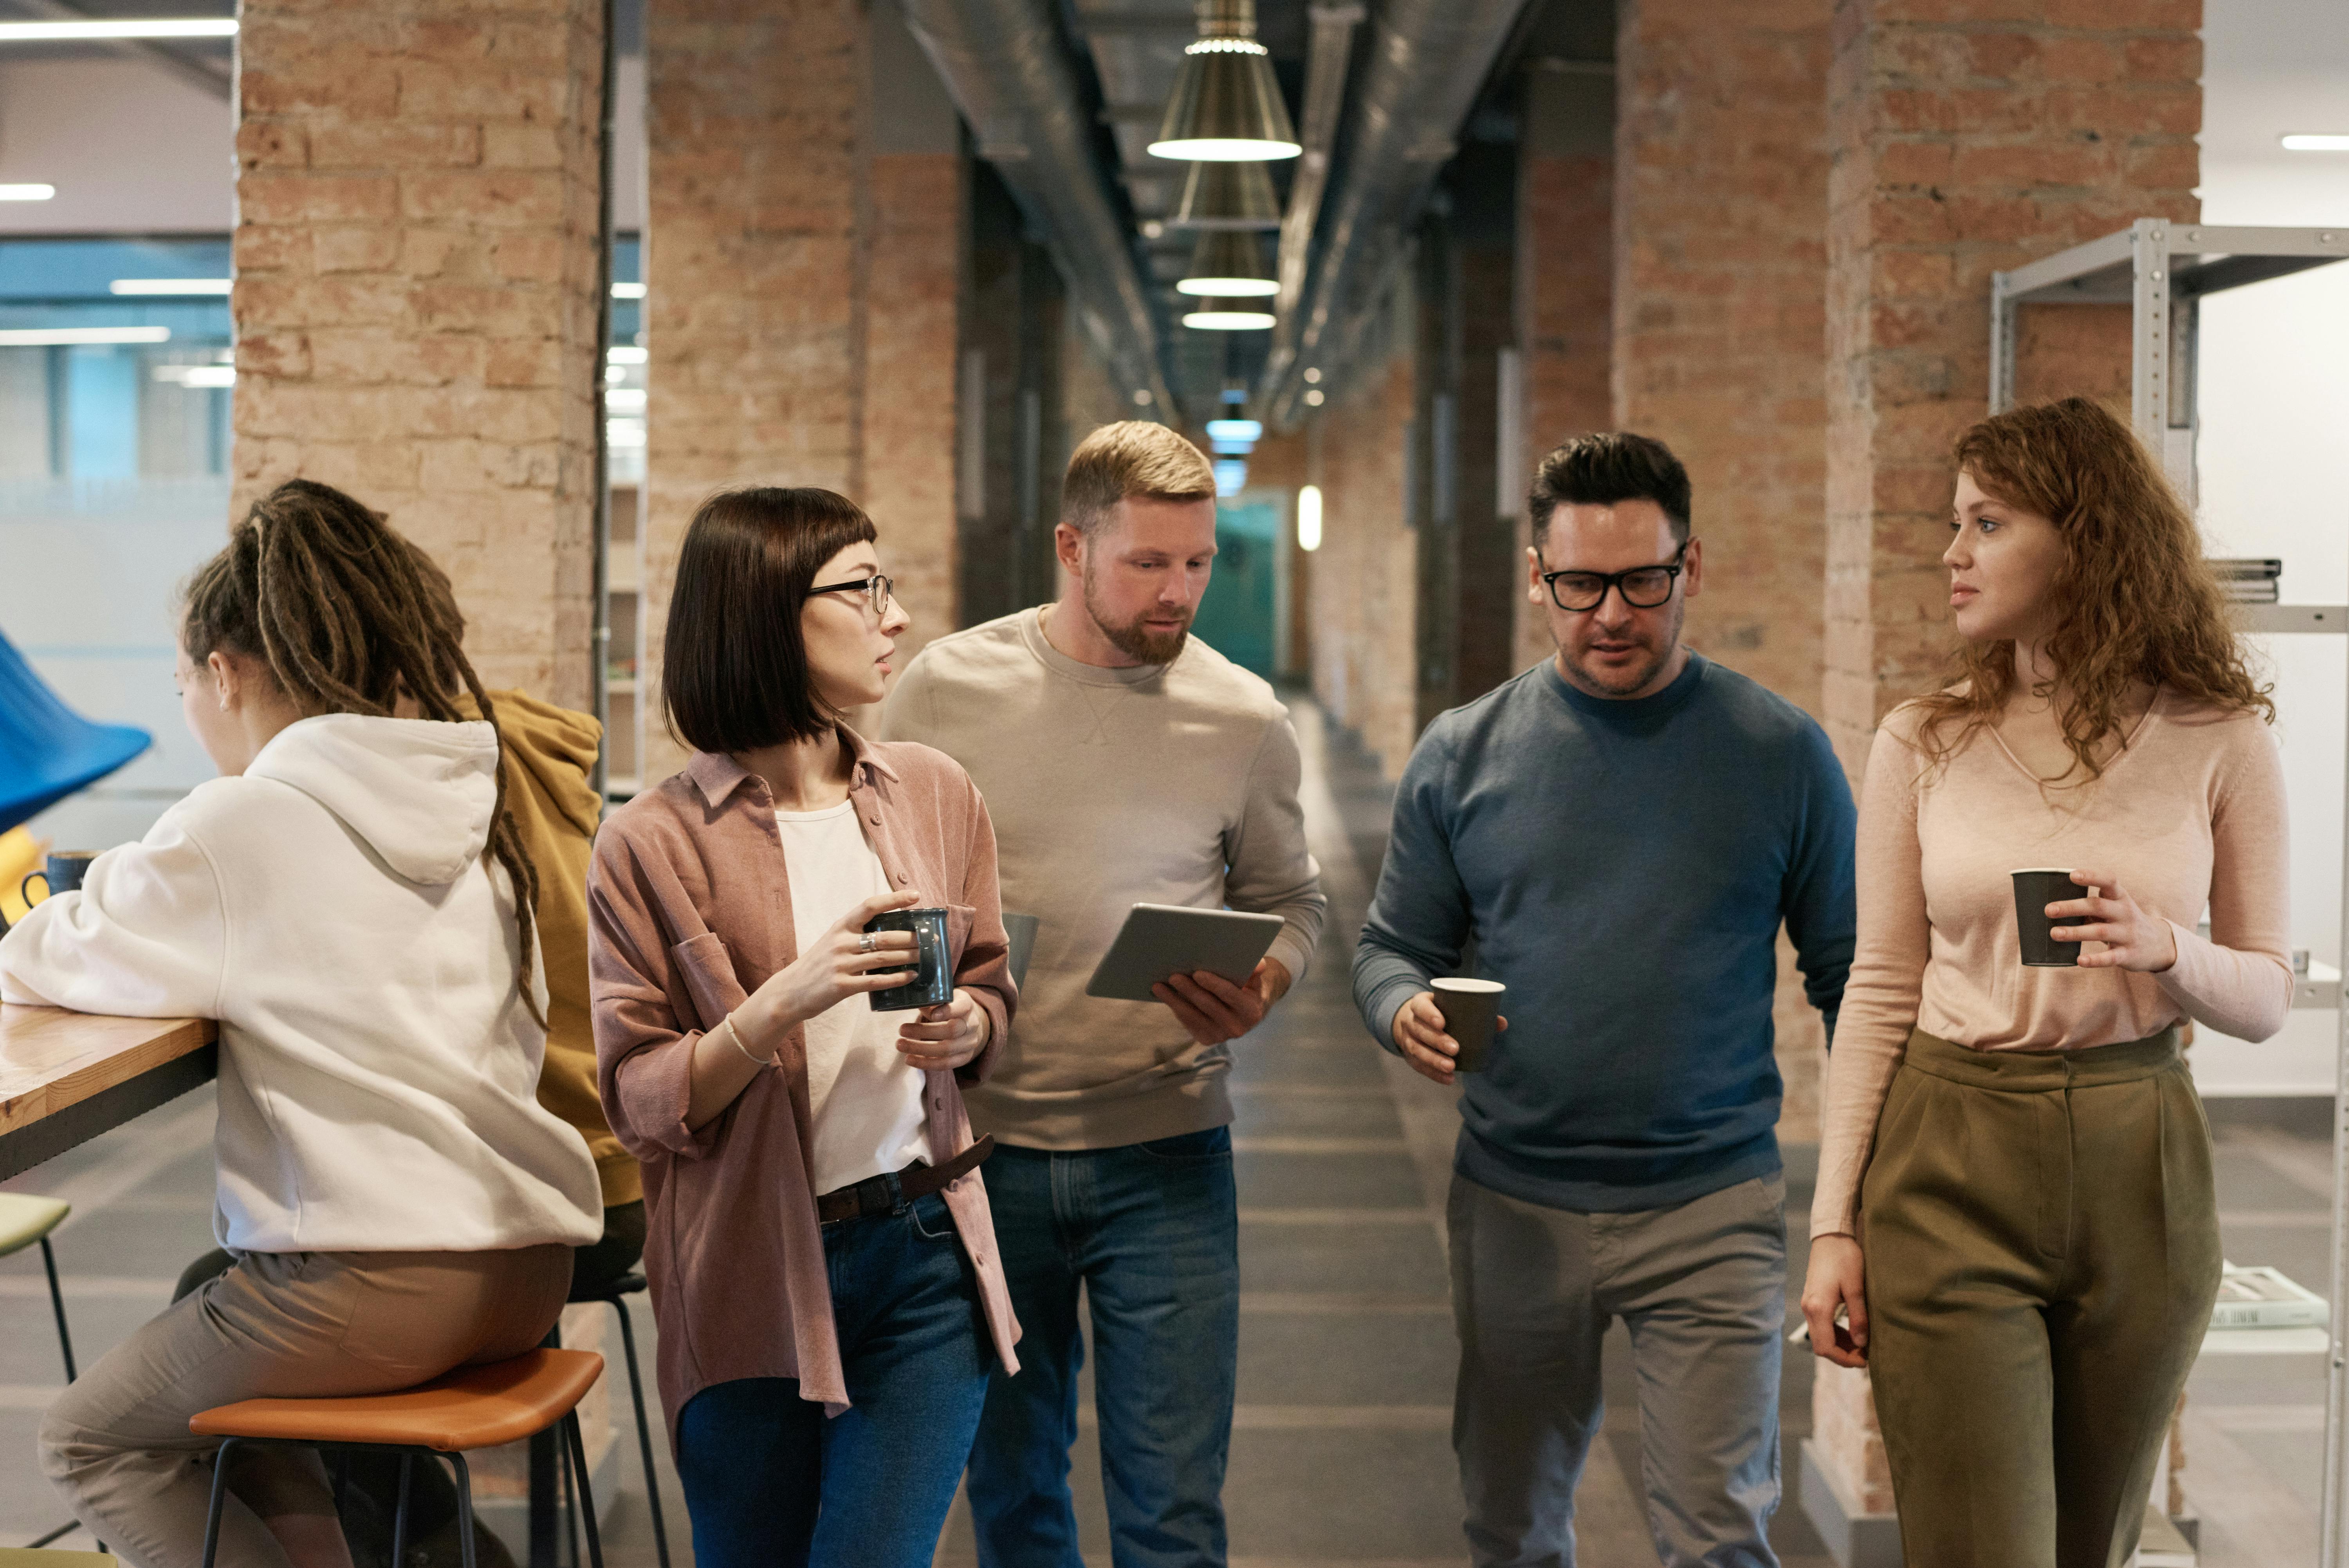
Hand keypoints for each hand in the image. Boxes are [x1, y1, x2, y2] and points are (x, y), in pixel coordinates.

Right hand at [738, 890, 921, 1047]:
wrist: (789, 992)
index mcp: (840, 927)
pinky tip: (911, 976)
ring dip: (908, 957)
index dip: (894, 899)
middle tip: (930, 939)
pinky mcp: (842, 986)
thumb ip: (856, 935)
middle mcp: (841, 943)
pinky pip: (876, 981)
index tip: (915, 896)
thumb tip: (892, 932)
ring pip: (883, 958)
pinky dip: (897, 978)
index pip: (869, 906)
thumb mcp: (833, 942)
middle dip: (911, 937)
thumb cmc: (817, 965)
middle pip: (884, 936)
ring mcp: (841, 965)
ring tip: (925, 956)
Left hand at [896, 987, 990, 1071]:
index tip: (931, 1014)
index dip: (947, 1011)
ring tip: (900, 1045)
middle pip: (951, 1030)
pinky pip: (945, 1064)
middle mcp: (972, 1024)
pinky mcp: (964, 1057)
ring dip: (920, 1049)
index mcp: (967, 1005)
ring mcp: (970, 1043)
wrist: (968, 1023)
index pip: (962, 1007)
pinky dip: (925, 1063)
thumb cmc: (949, 1007)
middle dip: (924, 1031)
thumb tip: (910, 1001)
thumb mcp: (944, 998)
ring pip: (946, 1049)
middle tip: (901, 1029)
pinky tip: (909, 1059)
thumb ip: (931, 1001)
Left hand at [1153, 958, 1291, 1046]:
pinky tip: (1165, 996)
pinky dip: (1176, 1008)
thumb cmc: (1248, 990)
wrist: (1248, 1014)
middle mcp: (1236, 1028)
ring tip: (1159, 986)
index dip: (1213, 984)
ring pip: (1193, 1016)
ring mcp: (1220, 1036)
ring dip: (1174, 1000)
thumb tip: (1259, 964)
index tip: (1197, 973)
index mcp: (1250, 1012)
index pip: (1230, 994)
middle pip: (1208, 1005)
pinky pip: (1188, 1022)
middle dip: (1189, 990)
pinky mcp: (1206, 1040)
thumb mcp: (1255, 981)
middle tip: (1173, 976)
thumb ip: (1254, 971)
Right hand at [1391, 991, 1507, 1085]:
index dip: (1428, 1014)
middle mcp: (1410, 1021)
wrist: (1413, 1020)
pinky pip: (1418, 1066)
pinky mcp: (1410, 1056)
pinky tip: (1448, 1078)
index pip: (1420, 1006)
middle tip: (1455, 1048)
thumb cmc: (1439, 1012)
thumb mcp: (1450, 1006)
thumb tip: (1502, 1023)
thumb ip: (1476, 1012)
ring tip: (1451, 1067)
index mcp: (1419, 1004)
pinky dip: (1433, 1074)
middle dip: (1436, 1040)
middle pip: (1419, 1030)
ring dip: (1433, 1060)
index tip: (1443, 1023)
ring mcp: (1407, 1039)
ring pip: (1416, 1050)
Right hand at [1801, 1235, 1868, 1367]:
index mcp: (1818, 1308)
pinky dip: (1835, 1334)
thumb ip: (1858, 1317)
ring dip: (1839, 1345)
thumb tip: (1861, 1343)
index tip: (1865, 1360)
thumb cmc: (1845, 1258)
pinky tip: (1851, 1331)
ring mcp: (1808, 1304)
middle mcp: (1808, 1308)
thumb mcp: (1856, 1288)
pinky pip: (1821, 1326)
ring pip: (1820, 1337)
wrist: (1831, 1237)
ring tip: (1862, 1344)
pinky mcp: (1812, 1300)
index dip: (1844, 1359)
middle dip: (1842, 1355)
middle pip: (1821, 1345)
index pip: (1825, 1347)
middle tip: (1866, 1354)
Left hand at [2047, 868, 2177, 971]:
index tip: (2072, 875)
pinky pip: (2111, 957)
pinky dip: (2095, 959)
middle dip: (2072, 907)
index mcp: (2120, 897)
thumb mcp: (2114, 907)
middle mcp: (2125, 913)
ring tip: (2054, 933)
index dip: (2092, 877)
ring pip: (2100, 931)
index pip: (2109, 881)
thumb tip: (2053, 907)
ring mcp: (2127, 934)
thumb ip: (2091, 905)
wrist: (2158, 944)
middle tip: (2049, 910)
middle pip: (2098, 906)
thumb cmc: (2123, 921)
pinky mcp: (2128, 954)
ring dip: (2076, 932)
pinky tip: (2080, 960)